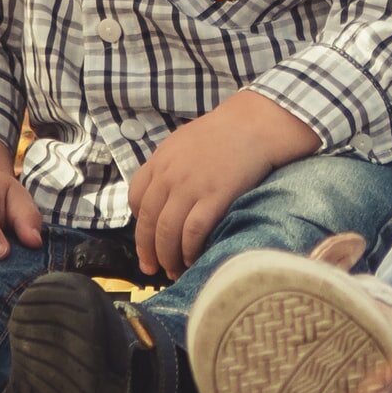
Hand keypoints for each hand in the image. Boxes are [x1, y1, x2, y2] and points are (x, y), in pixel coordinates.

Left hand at [126, 91, 318, 278]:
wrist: (255, 122)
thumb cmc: (224, 131)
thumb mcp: (184, 140)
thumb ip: (169, 165)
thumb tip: (162, 195)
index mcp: (160, 160)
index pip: (136, 198)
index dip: (139, 223)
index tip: (147, 238)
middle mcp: (170, 175)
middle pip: (149, 222)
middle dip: (148, 251)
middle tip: (151, 268)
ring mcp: (191, 186)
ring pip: (168, 232)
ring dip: (167, 257)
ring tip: (173, 270)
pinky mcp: (215, 196)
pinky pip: (193, 232)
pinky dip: (189, 250)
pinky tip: (192, 259)